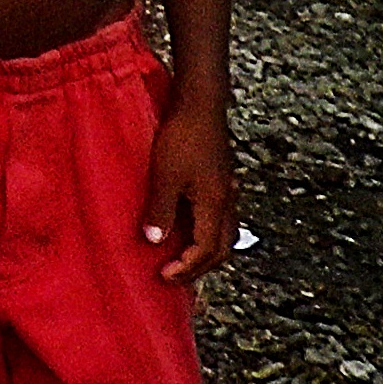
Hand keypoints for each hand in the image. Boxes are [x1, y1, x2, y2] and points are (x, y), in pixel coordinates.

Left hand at [142, 95, 236, 284]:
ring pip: (224, 235)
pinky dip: (207, 235)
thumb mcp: (164, 175)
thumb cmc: (181, 138)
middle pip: (221, 249)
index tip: (164, 276)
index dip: (186, 268)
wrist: (201, 107)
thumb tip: (154, 242)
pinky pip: (221, 220)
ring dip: (205, 253)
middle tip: (173, 276)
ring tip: (182, 260)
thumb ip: (160, 210)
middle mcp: (227, 203)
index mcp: (215, 205)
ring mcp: (228, 193)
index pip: (206, 250)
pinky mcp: (223, 183)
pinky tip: (190, 232)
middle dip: (198, 267)